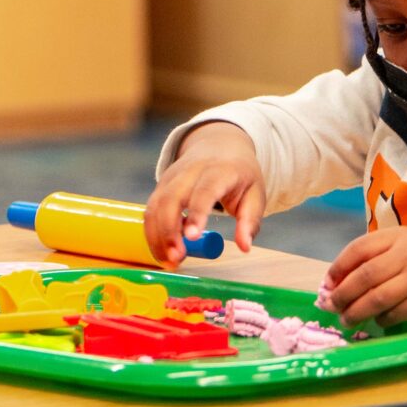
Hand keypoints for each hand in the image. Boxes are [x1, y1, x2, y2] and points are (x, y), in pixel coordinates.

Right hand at [146, 121, 263, 265]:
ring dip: (157, 235)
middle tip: (176, 258)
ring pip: (156, 205)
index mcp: (219, 171)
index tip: (191, 237)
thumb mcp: (255, 194)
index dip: (197, 213)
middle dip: (169, 230)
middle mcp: (190, 171)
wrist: (219, 145)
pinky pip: (150, 209)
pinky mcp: (160, 185)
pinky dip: (152, 232)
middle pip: (171, 198)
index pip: (204, 190)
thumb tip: (245, 247)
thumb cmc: (239, 175)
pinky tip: (162, 250)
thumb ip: (250, 221)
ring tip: (168, 261)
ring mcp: (172, 177)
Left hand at [323, 227, 406, 327]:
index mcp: (397, 235)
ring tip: (347, 320)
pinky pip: (396, 313)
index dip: (338, 268)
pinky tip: (378, 321)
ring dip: (357, 312)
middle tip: (330, 307)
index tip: (326, 283)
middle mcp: (406, 253)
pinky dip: (382, 320)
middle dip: (342, 294)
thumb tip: (340, 280)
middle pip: (363, 276)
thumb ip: (379, 256)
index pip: (358, 249)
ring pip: (377, 297)